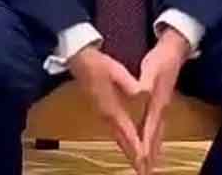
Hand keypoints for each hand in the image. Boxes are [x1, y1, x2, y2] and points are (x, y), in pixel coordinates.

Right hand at [68, 46, 147, 173]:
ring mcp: (102, 112)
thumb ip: (128, 83)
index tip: (145, 160)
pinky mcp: (101, 108)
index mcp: (111, 107)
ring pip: (118, 137)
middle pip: (122, 140)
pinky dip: (123, 140)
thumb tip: (142, 92)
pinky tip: (126, 142)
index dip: (137, 147)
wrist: (76, 58)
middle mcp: (106, 114)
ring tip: (139, 163)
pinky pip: (114, 130)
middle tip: (144, 170)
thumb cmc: (95, 62)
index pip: (127, 132)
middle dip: (133, 155)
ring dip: (128, 150)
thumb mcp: (114, 69)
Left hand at [138, 29, 190, 171]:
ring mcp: (163, 107)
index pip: (150, 129)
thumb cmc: (163, 58)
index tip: (141, 161)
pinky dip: (154, 139)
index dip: (145, 145)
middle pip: (155, 137)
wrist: (177, 50)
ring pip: (157, 134)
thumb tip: (141, 91)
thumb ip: (147, 81)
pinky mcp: (162, 104)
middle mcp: (162, 108)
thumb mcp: (152, 67)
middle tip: (143, 172)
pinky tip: (151, 143)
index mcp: (157, 102)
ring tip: (148, 165)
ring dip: (153, 150)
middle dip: (149, 155)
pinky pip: (157, 127)